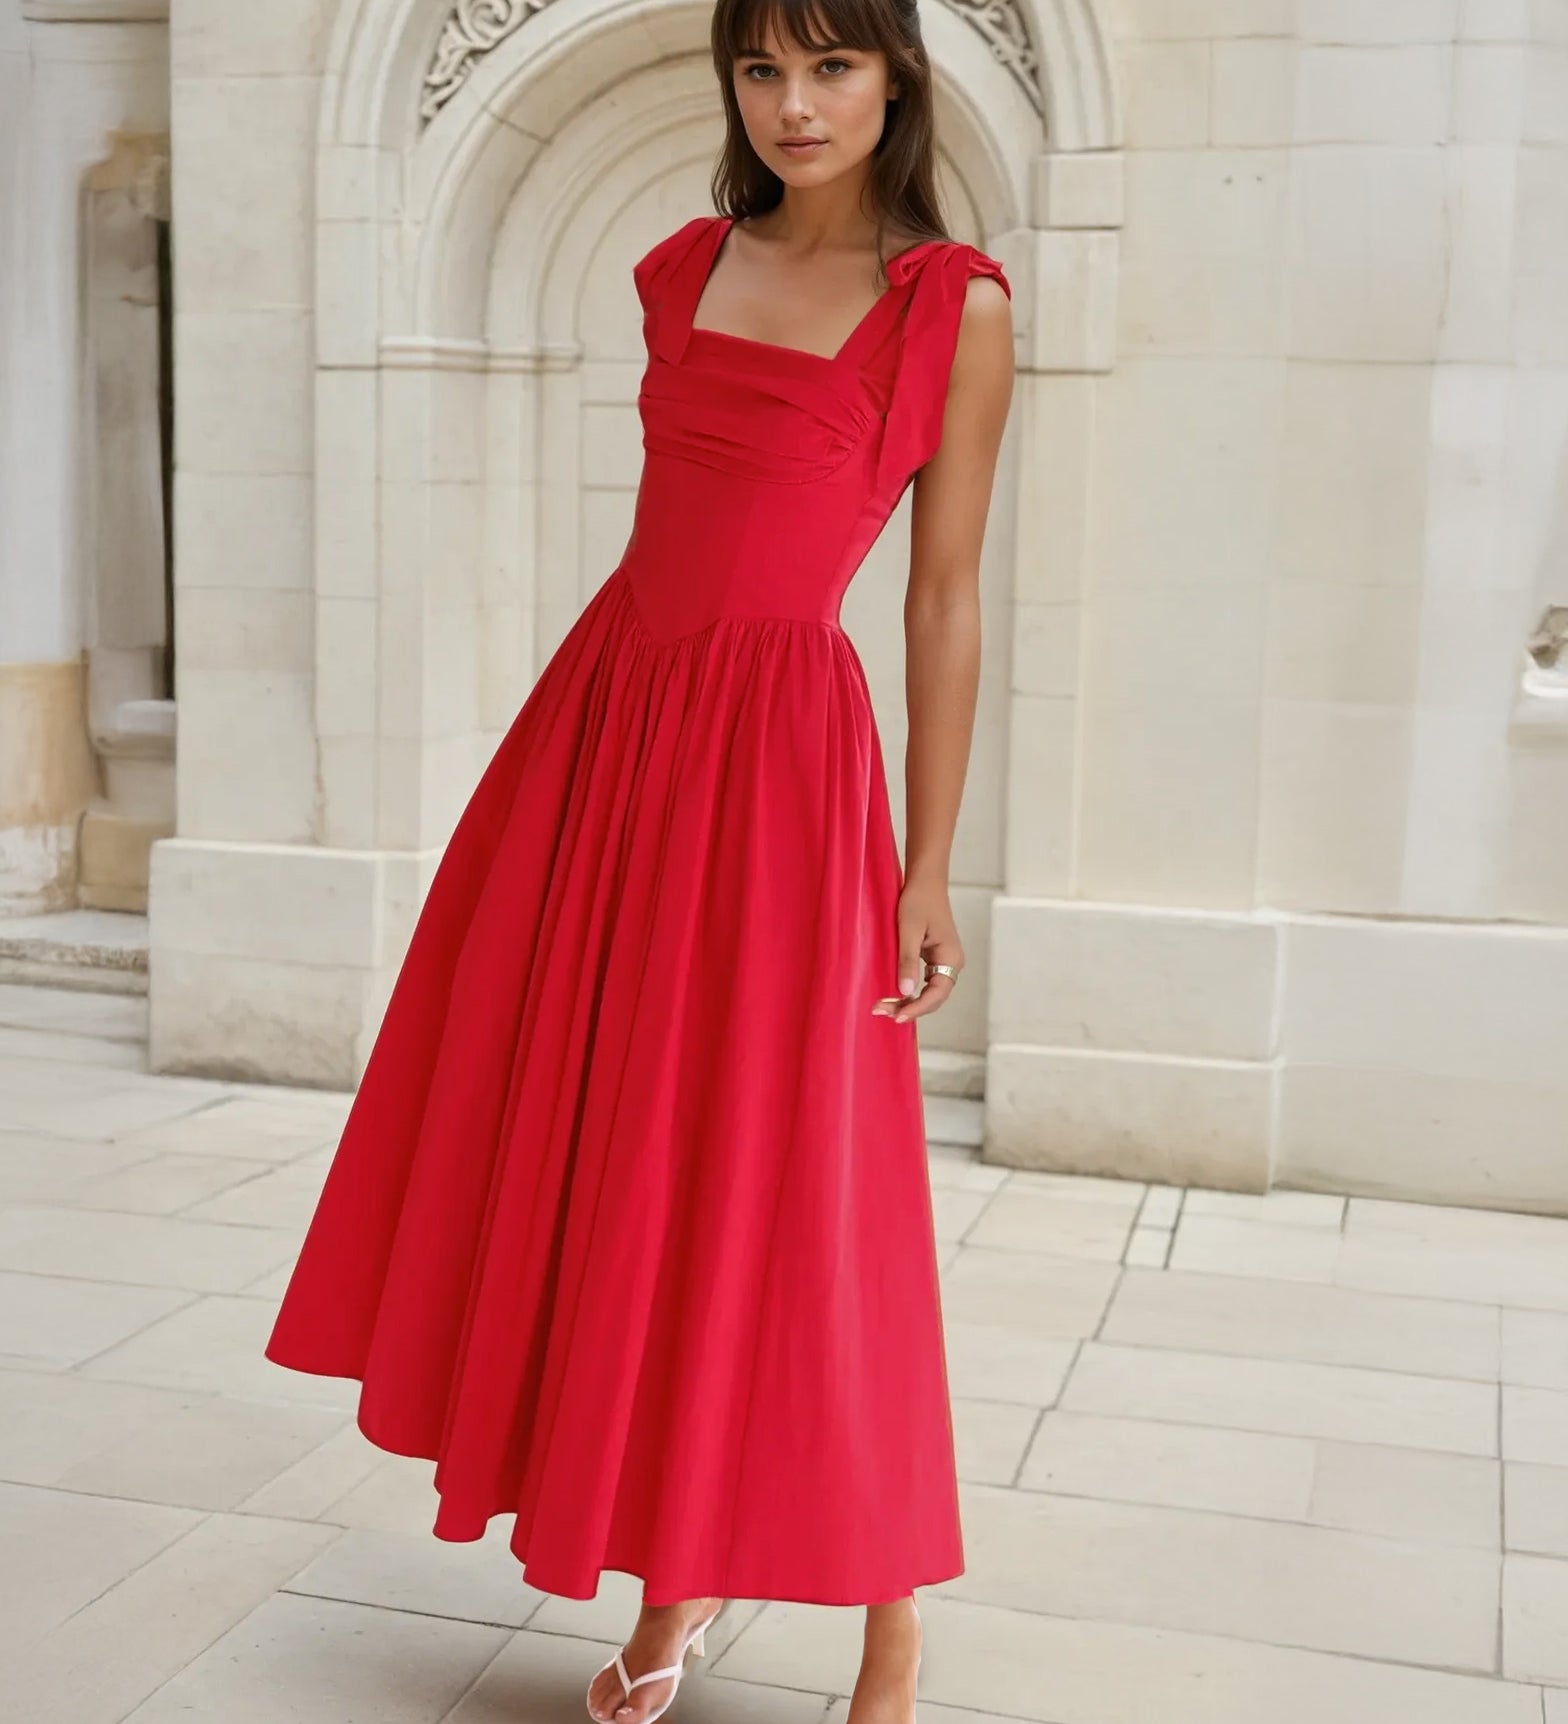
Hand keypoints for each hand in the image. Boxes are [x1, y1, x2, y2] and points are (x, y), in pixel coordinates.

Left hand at [871, 879, 962, 1023]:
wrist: (925, 881)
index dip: (917, 1009)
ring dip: (908, 1001)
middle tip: (880, 1011)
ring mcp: (944, 961)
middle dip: (909, 1008)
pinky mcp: (934, 957)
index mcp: (950, 958)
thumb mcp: (908, 930)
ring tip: (883, 1006)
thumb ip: (907, 961)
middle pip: (933, 997)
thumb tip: (905, 991)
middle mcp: (952, 963)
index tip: (897, 1017)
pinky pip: (925, 982)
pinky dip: (910, 991)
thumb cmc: (917, 900)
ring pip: (928, 992)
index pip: (936, 994)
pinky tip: (893, 994)